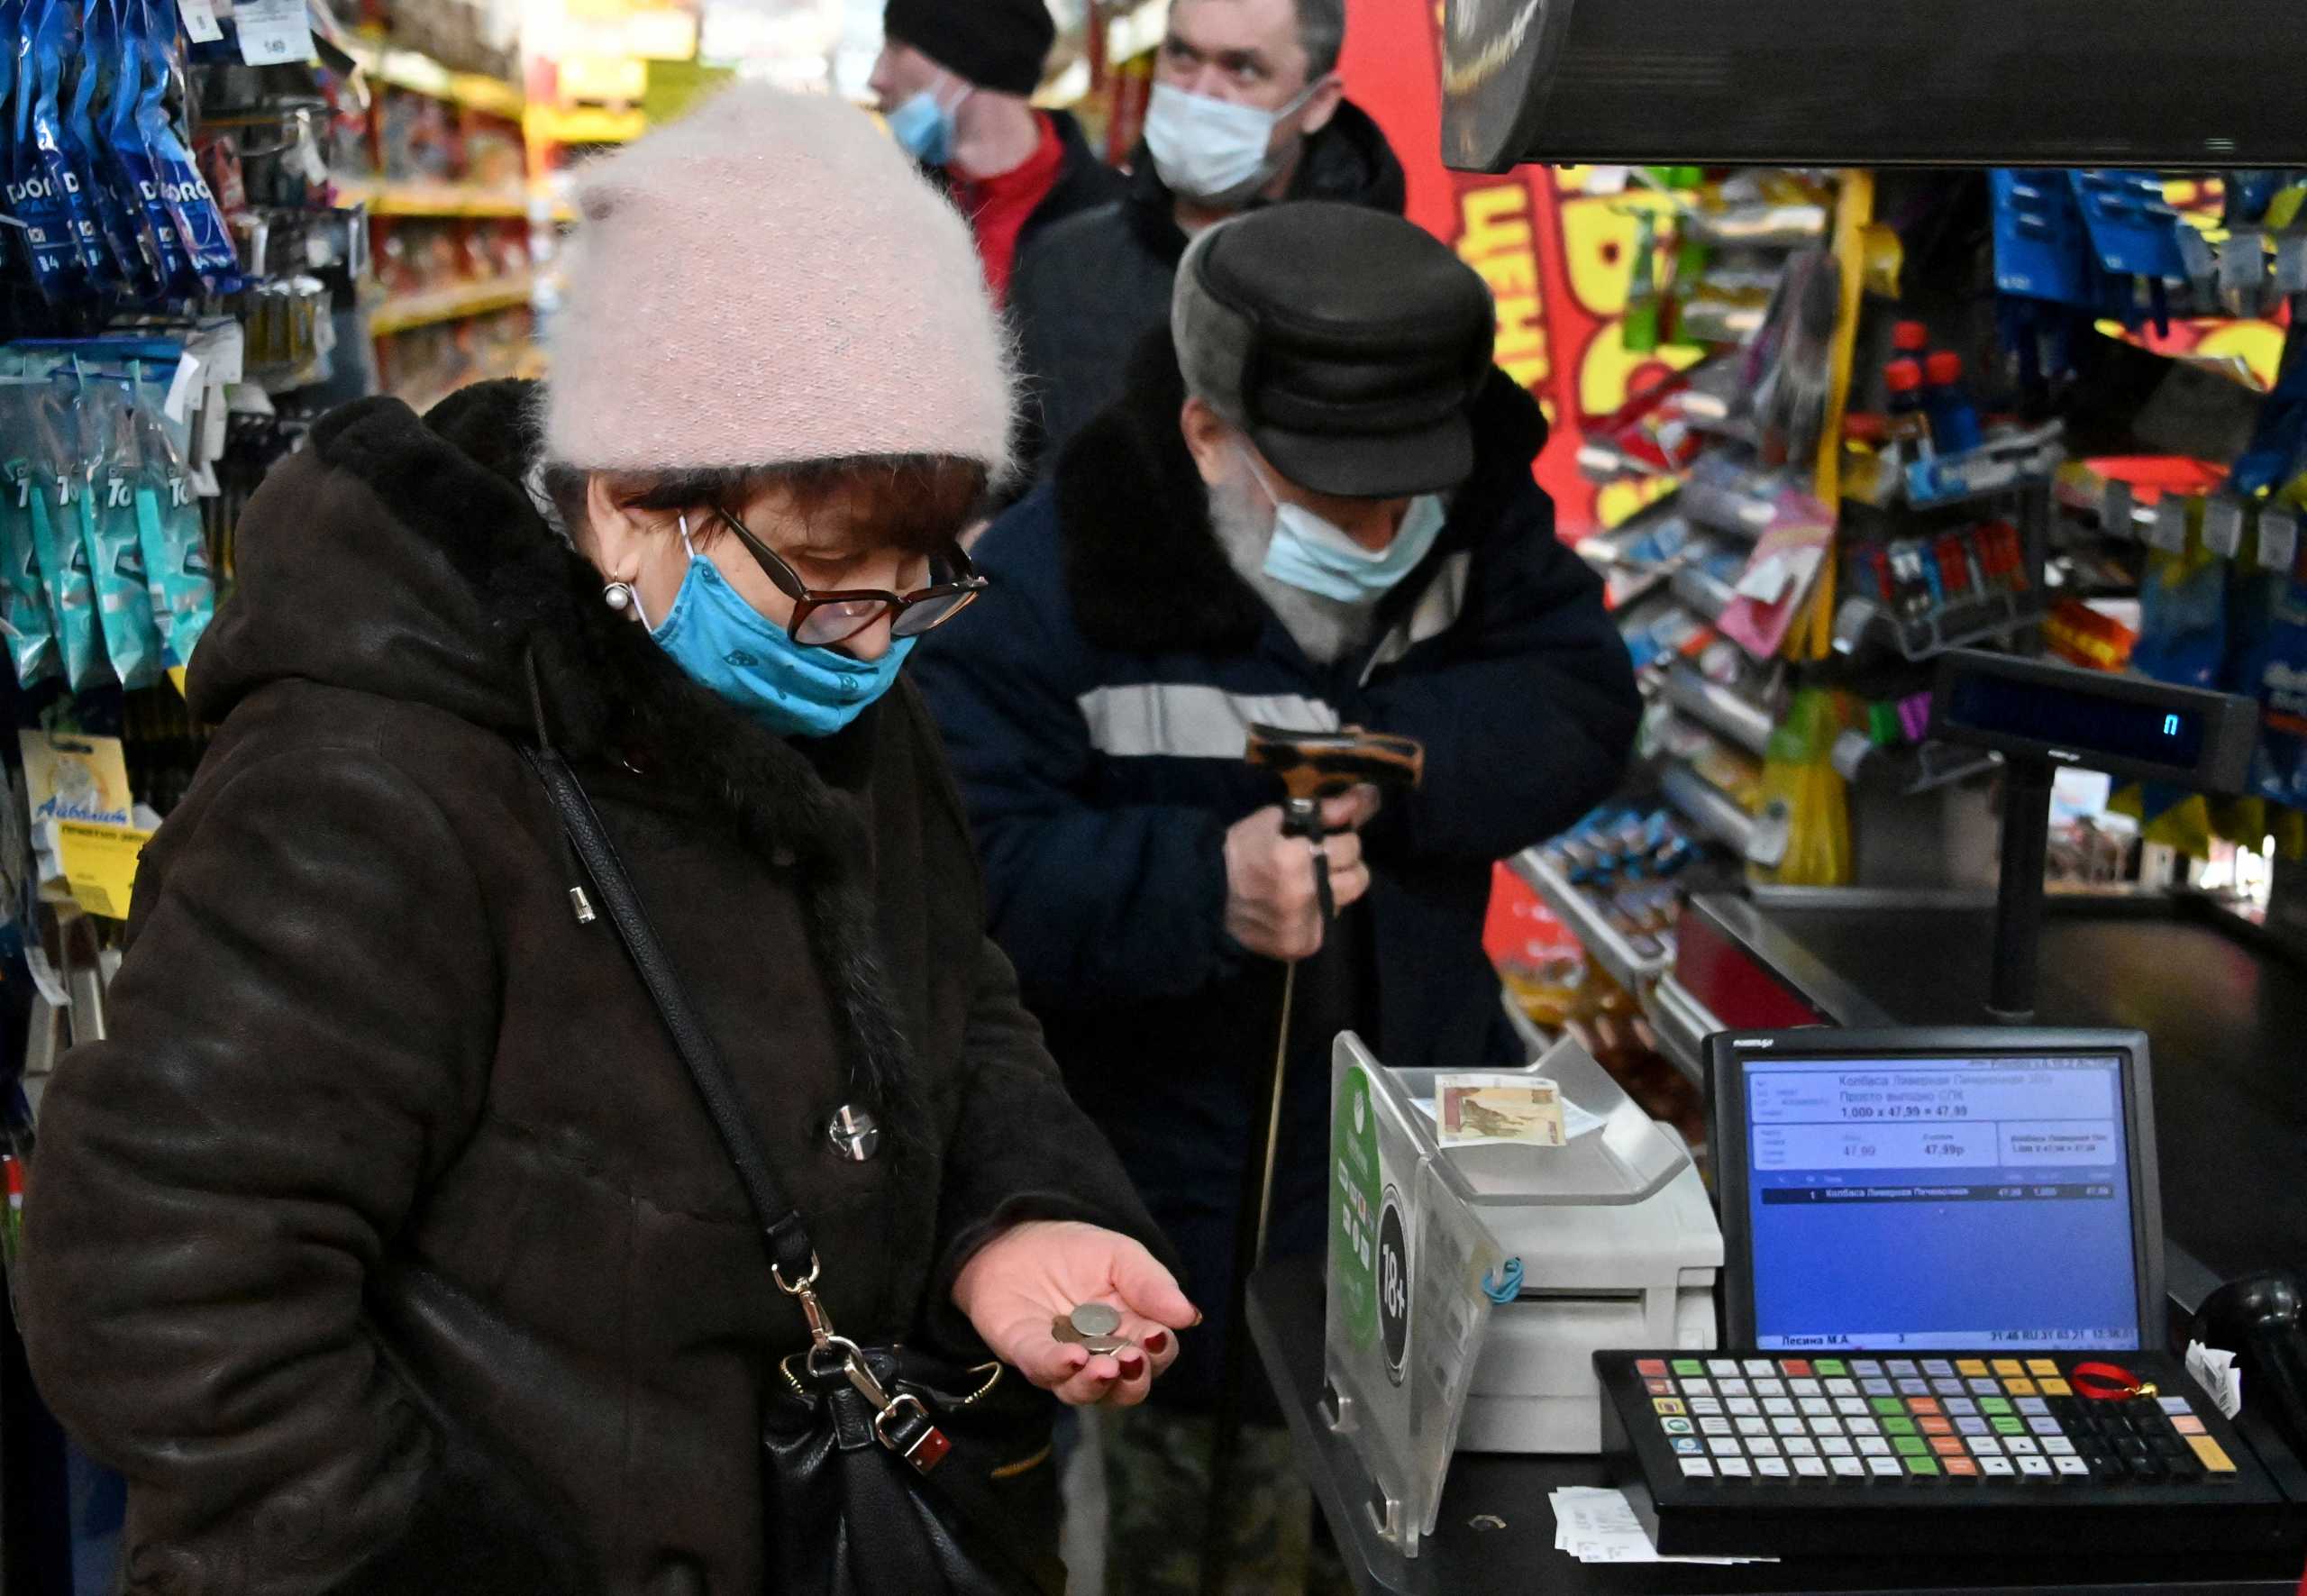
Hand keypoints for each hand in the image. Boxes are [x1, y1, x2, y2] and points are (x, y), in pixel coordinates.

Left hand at [953, 1220, 1196, 1406]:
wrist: (1018, 1236)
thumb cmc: (1077, 1252)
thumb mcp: (1121, 1256)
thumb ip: (1152, 1284)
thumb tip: (1190, 1316)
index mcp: (1131, 1332)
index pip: (1155, 1354)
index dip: (1159, 1352)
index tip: (1158, 1337)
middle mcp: (1100, 1356)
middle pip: (1125, 1387)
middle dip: (1133, 1380)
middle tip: (1133, 1360)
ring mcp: (1062, 1362)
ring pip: (1084, 1392)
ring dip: (1097, 1384)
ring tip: (1105, 1367)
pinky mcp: (1026, 1354)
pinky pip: (1043, 1369)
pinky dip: (1058, 1367)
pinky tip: (1072, 1357)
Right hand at [1222, 788, 1377, 961]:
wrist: (1204, 898)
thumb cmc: (1237, 853)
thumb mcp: (1271, 821)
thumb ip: (1323, 811)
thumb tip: (1364, 797)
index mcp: (1298, 858)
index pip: (1351, 847)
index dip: (1341, 841)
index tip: (1328, 841)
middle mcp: (1308, 894)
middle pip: (1359, 879)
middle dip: (1346, 867)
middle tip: (1325, 863)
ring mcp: (1307, 924)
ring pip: (1344, 903)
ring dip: (1332, 892)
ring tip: (1307, 886)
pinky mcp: (1303, 945)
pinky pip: (1325, 927)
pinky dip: (1315, 916)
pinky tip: (1294, 909)